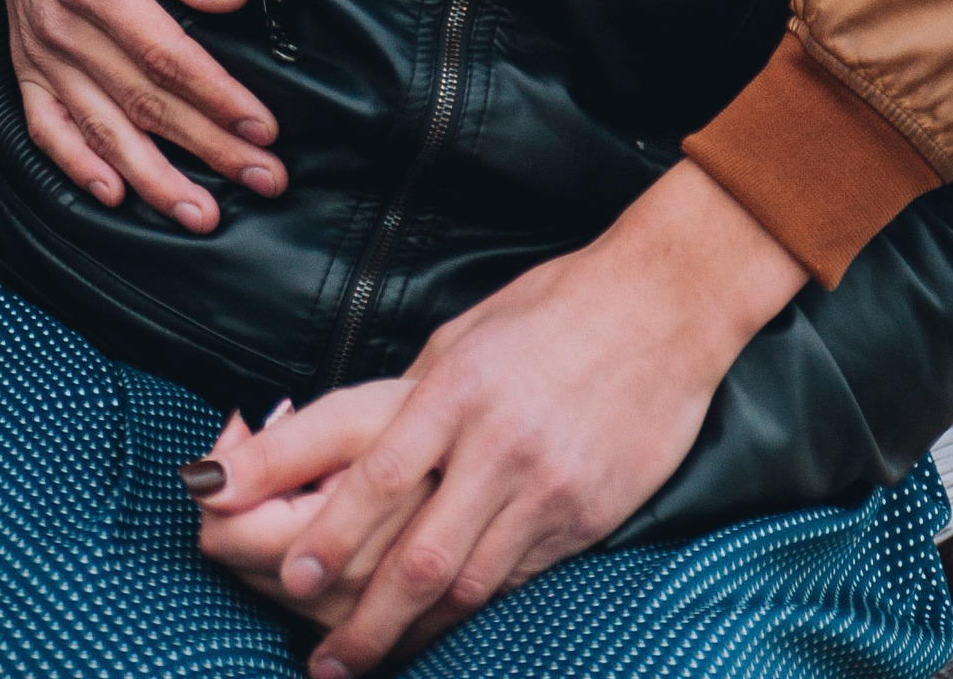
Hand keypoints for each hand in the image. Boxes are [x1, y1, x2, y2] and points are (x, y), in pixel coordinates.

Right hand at [0, 0, 284, 226]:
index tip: (265, 131)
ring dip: (152, 179)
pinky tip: (110, 192)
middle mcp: (57, 24)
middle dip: (208, 150)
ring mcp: (35, 44)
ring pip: (99, 129)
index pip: (168, 61)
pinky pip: (44, 123)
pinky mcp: (23, 51)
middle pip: (143, 105)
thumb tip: (231, 1)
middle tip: (263, 182)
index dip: (221, 101)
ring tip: (200, 214)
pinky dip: (75, 164)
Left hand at [190, 161, 806, 673]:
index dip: (332, 535)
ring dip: (413, 633)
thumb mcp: (465, 335)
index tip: (290, 577)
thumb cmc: (551, 310)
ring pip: (468, 585)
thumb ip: (412, 399)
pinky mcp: (585, 517)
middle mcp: (498, 443)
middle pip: (419, 557)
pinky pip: (517, 581)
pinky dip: (472, 612)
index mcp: (456, 386)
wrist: (661, 309)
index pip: (379, 475)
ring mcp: (546, 487)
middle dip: (363, 623)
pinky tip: (441, 632)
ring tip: (369, 661)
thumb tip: (350, 454)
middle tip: (324, 664)